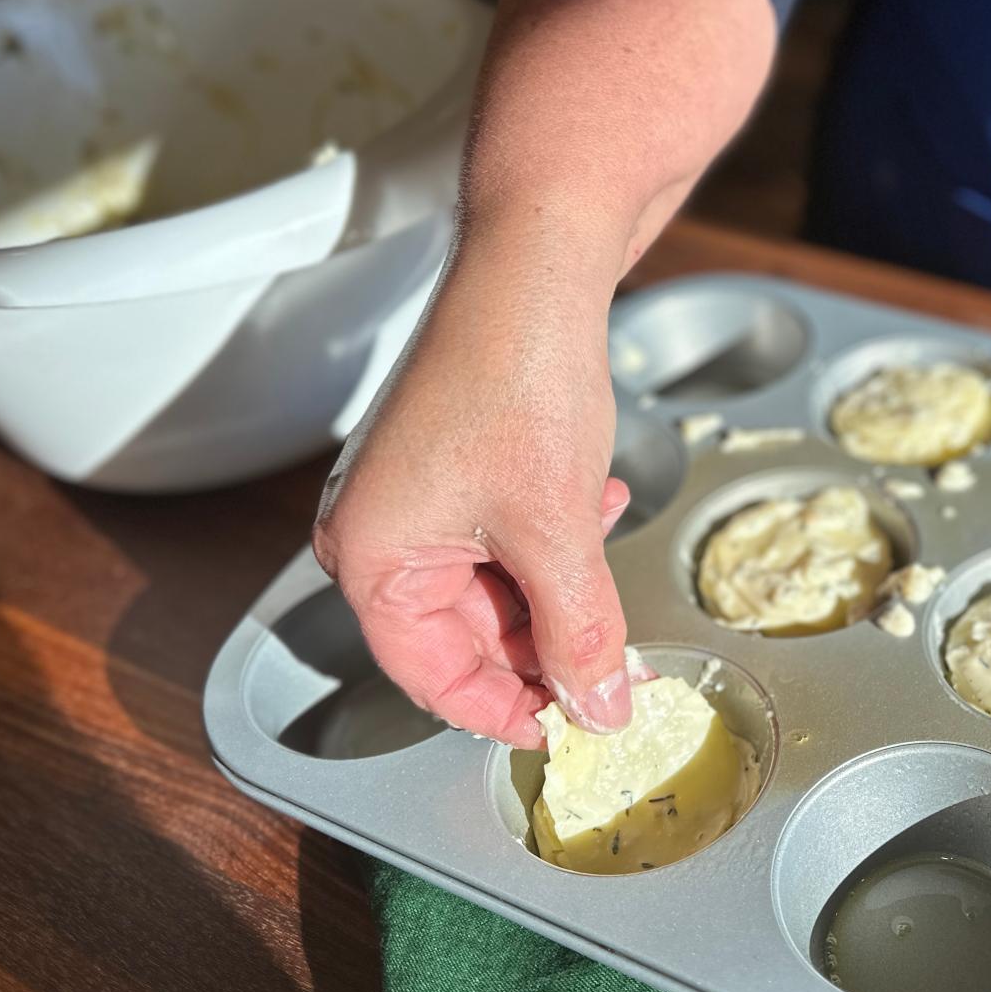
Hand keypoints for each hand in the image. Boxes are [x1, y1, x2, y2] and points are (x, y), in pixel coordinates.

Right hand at [313, 209, 635, 748]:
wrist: (536, 263)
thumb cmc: (520, 379)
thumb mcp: (559, 532)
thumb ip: (582, 633)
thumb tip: (603, 708)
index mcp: (371, 556)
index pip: (430, 676)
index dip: (505, 712)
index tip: (572, 728)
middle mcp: (375, 529)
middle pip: (465, 634)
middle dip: (547, 645)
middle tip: (619, 660)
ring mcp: (411, 494)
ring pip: (494, 584)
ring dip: (559, 585)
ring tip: (608, 557)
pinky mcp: (452, 462)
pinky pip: (502, 534)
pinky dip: (553, 538)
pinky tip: (597, 503)